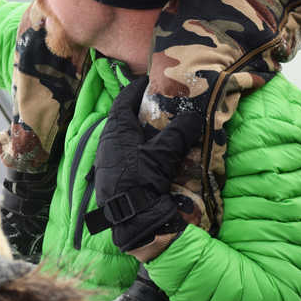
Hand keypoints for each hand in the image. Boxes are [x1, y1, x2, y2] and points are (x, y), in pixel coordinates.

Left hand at [87, 76, 200, 252]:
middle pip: (122, 118)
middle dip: (138, 110)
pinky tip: (148, 154)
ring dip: (137, 130)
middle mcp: (107, 141)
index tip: (148, 81)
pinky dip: (135, 148)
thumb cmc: (142, 179)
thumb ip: (179, 132)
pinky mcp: (109, 175)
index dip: (135, 89)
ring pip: (122, 137)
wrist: (131, 219)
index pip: (123, 100)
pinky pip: (122, 153)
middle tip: (156, 104)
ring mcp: (106, 159)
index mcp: (116, 130)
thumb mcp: (164, 153)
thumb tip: (195, 115)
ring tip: (156, 128)